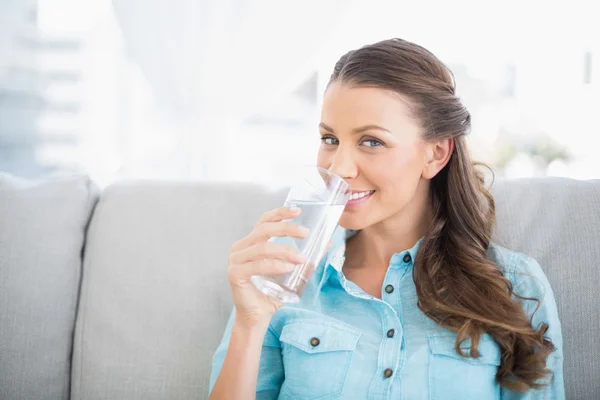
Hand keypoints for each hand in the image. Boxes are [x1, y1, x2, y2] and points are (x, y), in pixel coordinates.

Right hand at [227, 206, 308, 328]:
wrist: (258, 317)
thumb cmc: (272, 293)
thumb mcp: (292, 271)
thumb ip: (305, 256)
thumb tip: (327, 243)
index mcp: (250, 243)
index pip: (264, 221)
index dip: (280, 213)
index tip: (298, 211)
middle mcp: (240, 248)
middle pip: (264, 230)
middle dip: (287, 229)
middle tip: (306, 233)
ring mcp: (235, 261)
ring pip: (263, 247)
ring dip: (285, 250)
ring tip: (301, 258)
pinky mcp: (235, 274)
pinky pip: (257, 265)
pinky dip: (274, 265)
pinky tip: (288, 268)